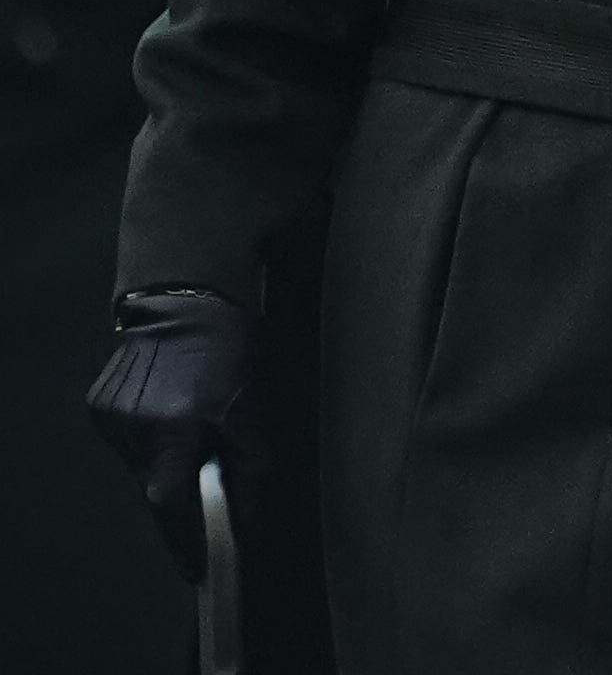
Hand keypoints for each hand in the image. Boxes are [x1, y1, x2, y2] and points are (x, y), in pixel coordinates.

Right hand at [84, 289, 258, 580]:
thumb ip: (254, 473)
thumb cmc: (235, 353)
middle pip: (155, 488)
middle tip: (208, 505)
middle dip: (183, 503)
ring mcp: (109, 417)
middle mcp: (133, 427)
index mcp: (174, 428)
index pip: (170, 504)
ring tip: (193, 442)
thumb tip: (251, 529)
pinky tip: (170, 416)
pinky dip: (151, 443)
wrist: (188, 299)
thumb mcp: (257, 412)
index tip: (200, 568)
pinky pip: (129, 442)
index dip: (185, 540)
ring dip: (167, 467)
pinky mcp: (97, 406)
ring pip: (141, 466)